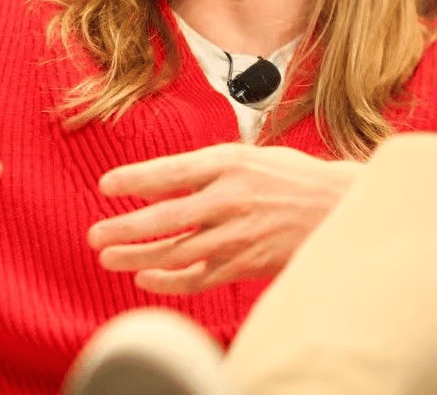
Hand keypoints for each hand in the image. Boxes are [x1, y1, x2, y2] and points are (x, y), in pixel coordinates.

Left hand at [87, 143, 360, 294]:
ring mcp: (239, 235)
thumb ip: (208, 167)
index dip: (135, 178)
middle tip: (94, 235)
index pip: (172, 171)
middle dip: (126, 228)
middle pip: (168, 217)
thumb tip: (158, 182)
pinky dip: (169, 281)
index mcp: (231, 163)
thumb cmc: (292, 179)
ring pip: (178, 252)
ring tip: (109, 258)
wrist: (341, 208)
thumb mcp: (251, 156)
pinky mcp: (246, 263)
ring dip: (139, 258)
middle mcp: (232, 198)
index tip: (105, 185)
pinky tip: (146, 279)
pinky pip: (199, 278)